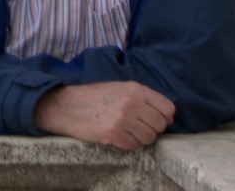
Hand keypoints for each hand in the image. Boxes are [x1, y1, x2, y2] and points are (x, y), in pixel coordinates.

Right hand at [33, 82, 175, 148]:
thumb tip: (168, 117)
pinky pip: (134, 145)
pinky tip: (115, 134)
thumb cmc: (94, 97)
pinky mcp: (115, 134)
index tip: (153, 119)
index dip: (163, 116)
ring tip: (124, 130)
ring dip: (139, 137)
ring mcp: (124, 119)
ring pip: (150, 137)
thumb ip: (143, 98)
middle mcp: (132, 103)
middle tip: (135, 126)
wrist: (67, 106)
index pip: (168, 108)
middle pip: (161, 125)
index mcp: (135, 89)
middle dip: (151, 128)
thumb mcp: (119, 88)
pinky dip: (127, 143)